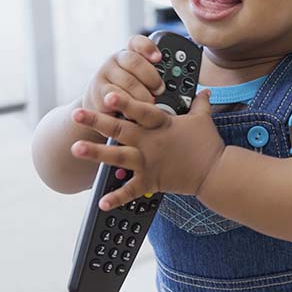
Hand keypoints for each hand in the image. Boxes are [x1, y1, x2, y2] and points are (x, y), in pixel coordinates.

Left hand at [69, 89, 224, 210]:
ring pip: (118, 156)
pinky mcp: (151, 181)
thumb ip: (200, 103)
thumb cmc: (209, 145)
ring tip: (76, 148)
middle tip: (77, 114)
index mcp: (162, 125)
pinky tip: (102, 202)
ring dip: (96, 153)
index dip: (125, 102)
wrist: (216, 173)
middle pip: (120, 130)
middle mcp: (151, 143)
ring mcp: (149, 163)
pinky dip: (117, 198)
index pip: (141, 110)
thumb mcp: (203, 119)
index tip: (109, 94)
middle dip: (97, 121)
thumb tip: (204, 90)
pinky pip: (131, 191)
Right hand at [82, 35, 166, 114]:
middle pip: (134, 61)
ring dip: (142, 95)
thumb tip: (174, 81)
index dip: (148, 48)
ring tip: (149, 104)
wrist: (101, 109)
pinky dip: (129, 105)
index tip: (158, 58)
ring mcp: (104, 74)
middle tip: (159, 90)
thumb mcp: (144, 84)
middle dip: (152, 78)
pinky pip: (116, 96)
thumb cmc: (130, 95)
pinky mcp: (97, 90)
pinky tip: (133, 111)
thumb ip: (155, 77)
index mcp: (129, 53)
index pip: (137, 42)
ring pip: (128, 81)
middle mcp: (115, 60)